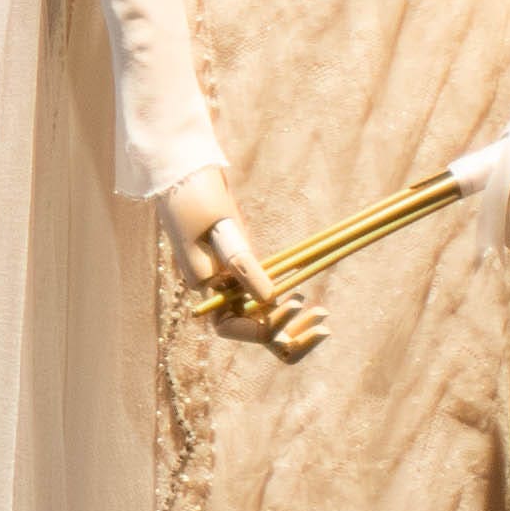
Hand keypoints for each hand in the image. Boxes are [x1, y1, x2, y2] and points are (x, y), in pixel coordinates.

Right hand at [166, 163, 325, 357]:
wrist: (184, 173)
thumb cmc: (194, 196)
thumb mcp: (220, 229)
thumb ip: (241, 264)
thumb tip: (269, 299)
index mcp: (204, 287)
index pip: (232, 327)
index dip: (265, 326)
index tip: (294, 303)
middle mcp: (217, 292)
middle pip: (251, 332)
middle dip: (289, 337)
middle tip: (325, 326)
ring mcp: (230, 283)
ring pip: (261, 321)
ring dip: (292, 326)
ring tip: (324, 316)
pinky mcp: (241, 269)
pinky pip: (265, 301)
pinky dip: (285, 305)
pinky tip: (306, 299)